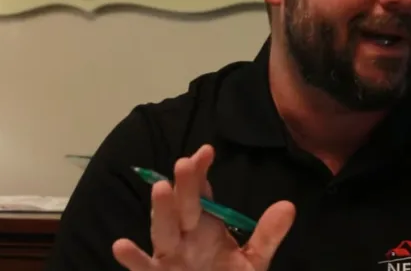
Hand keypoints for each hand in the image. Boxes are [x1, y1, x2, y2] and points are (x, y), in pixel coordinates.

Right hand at [112, 145, 295, 270]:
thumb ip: (267, 235)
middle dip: (184, 186)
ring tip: (160, 188)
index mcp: (204, 225)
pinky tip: (121, 245)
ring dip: (161, 210)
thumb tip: (288, 206)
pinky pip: (143, 268)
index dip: (201, 173)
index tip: (207, 152)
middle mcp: (183, 235)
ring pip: (163, 230)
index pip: (202, 192)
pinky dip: (132, 258)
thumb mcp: (252, 261)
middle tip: (185, 163)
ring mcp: (169, 256)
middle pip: (182, 206)